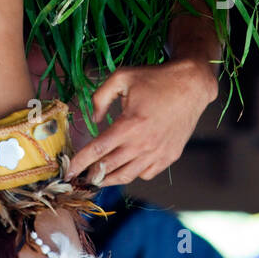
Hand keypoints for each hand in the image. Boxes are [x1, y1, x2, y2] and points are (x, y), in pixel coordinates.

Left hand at [65, 58, 217, 186]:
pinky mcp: (170, 156)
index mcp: (129, 125)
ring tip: (97, 179)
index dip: (80, 163)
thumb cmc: (155, 79)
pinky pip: (146, 174)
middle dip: (90, 175)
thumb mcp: (121, 77)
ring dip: (109, 180)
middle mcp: (143, 144)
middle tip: (78, 177)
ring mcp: (158, 153)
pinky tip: (125, 166)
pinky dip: (133, 174)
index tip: (67, 172)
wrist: (191, 86)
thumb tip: (92, 120)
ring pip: (128, 176)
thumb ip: (99, 98)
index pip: (98, 150)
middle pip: (109, 168)